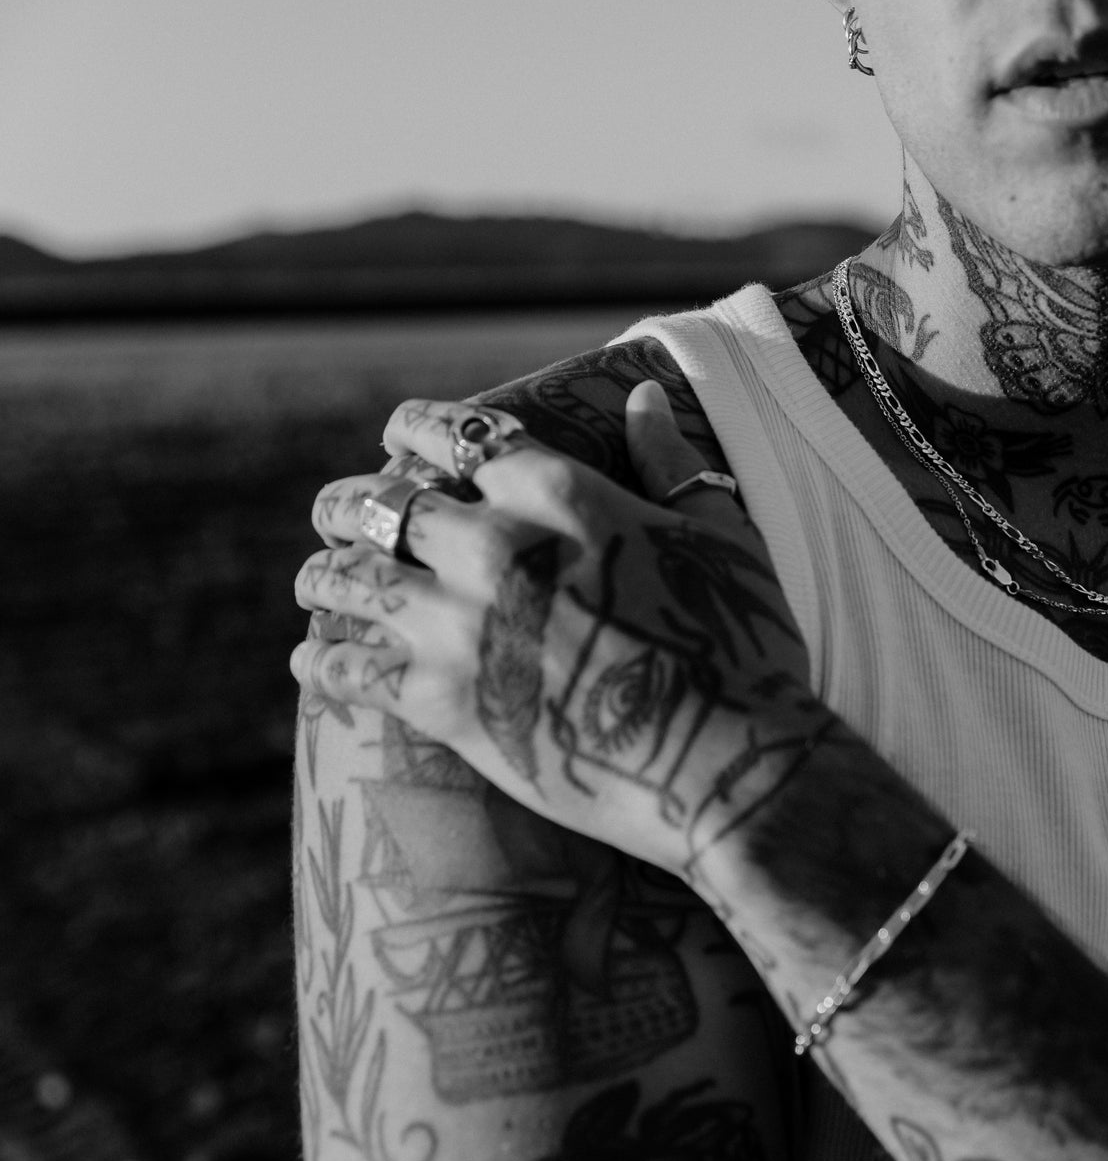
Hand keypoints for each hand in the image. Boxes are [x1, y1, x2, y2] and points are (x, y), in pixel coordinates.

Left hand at [291, 385, 816, 874]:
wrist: (728, 765)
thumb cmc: (741, 649)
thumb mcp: (719, 538)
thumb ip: (667, 464)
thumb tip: (639, 395)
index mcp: (561, 496)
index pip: (463, 436)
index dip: (420, 429)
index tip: (399, 435)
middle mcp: (497, 547)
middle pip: (385, 501)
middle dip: (352, 501)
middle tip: (336, 509)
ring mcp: (461, 626)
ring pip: (351, 577)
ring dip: (325, 573)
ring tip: (317, 577)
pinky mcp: (443, 704)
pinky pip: (349, 669)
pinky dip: (322, 660)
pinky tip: (312, 658)